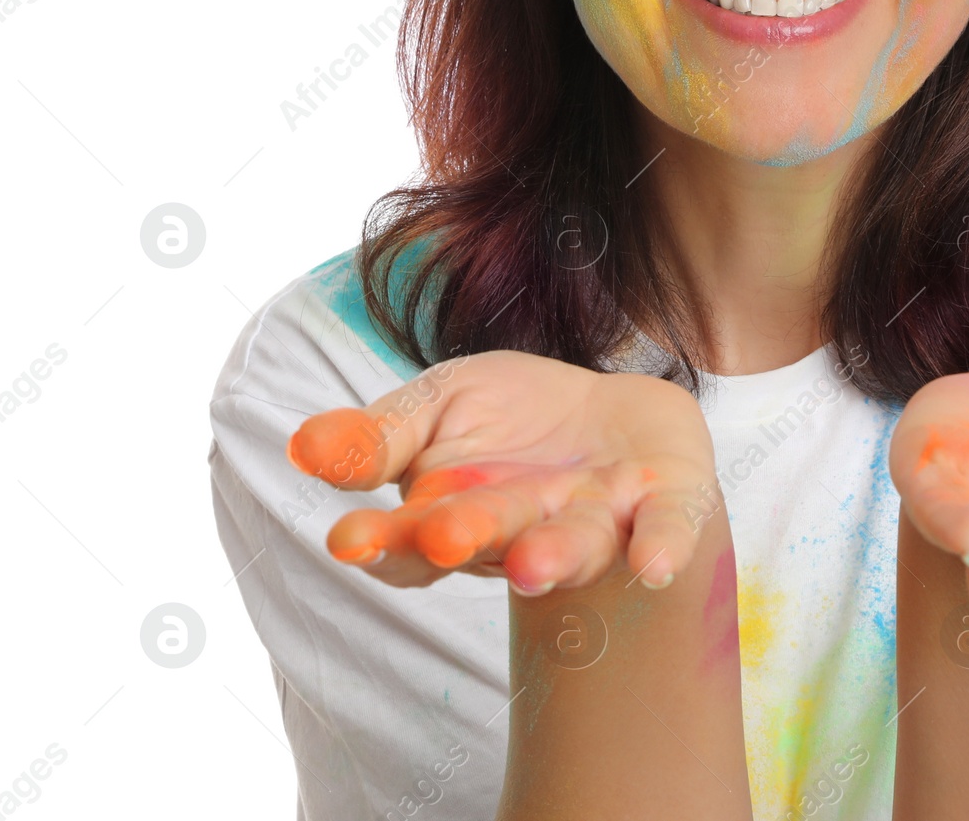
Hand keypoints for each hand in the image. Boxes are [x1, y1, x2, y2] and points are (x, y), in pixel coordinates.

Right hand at [287, 352, 718, 593]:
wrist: (617, 413)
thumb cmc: (513, 419)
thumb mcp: (441, 403)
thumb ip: (381, 434)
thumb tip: (303, 445)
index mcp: (456, 515)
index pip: (408, 543)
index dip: (381, 541)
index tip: (347, 538)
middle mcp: (525, 533)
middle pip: (490, 541)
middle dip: (465, 538)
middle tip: (440, 536)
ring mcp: (596, 523)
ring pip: (573, 547)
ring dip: (553, 556)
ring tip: (532, 561)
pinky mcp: (663, 505)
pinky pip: (665, 530)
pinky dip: (662, 547)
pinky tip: (655, 566)